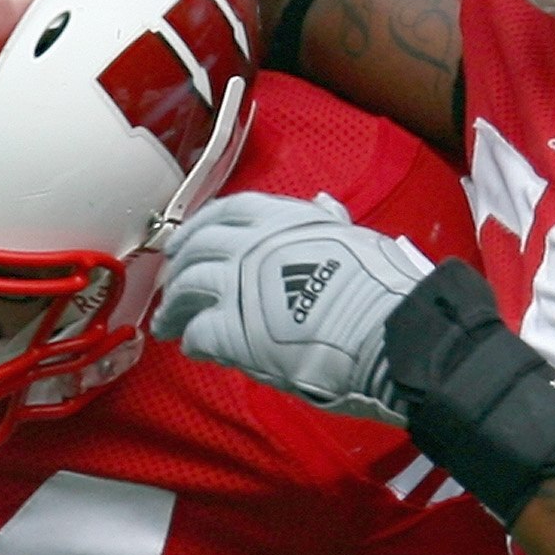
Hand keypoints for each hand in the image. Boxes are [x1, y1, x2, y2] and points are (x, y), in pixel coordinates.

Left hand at [150, 192, 431, 422]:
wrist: (386, 331)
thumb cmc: (382, 291)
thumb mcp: (355, 239)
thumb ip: (328, 223)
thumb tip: (324, 204)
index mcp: (282, 220)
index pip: (226, 212)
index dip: (201, 226)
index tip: (190, 239)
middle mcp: (251, 246)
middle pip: (196, 250)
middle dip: (178, 267)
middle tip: (171, 285)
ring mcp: (237, 287)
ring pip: (187, 289)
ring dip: (174, 308)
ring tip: (168, 325)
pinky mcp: (232, 331)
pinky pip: (197, 333)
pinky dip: (192, 341)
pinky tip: (194, 350)